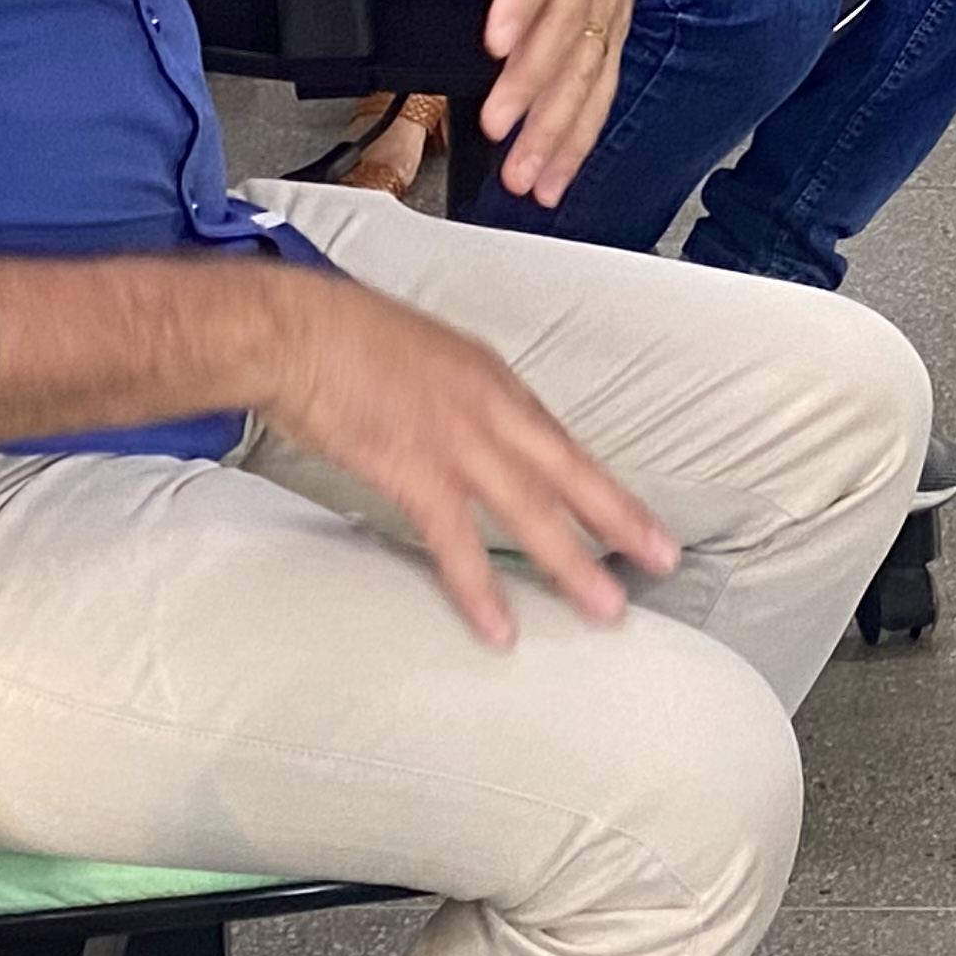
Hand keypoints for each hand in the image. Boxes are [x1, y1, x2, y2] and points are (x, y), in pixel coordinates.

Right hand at [250, 263, 677, 635]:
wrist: (293, 328)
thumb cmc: (339, 335)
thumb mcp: (419, 354)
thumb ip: (450, 394)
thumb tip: (463, 429)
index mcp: (489, 377)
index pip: (557, 440)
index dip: (595, 483)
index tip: (629, 514)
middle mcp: (488, 406)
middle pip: (568, 470)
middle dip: (619, 517)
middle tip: (662, 557)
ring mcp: (456, 440)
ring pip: (531, 509)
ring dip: (571, 562)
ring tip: (606, 606)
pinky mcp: (414, 470)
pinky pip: (456, 541)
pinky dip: (479, 588)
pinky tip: (501, 626)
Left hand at [294, 0, 648, 207]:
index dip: (520, 2)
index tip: (497, 44)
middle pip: (564, 28)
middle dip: (532, 86)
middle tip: (496, 128)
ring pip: (588, 67)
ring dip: (559, 126)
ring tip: (528, 173)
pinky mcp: (613, 24)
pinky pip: (603, 83)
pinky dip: (582, 133)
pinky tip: (557, 174)